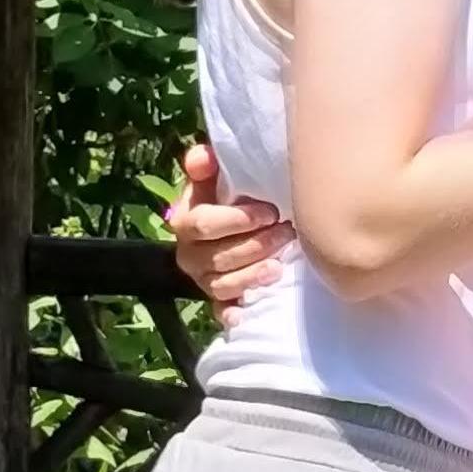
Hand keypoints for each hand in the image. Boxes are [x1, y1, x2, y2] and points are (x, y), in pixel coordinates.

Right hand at [164, 139, 288, 312]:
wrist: (239, 227)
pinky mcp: (218, 301)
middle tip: (286, 233)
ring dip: (252, 274)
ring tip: (279, 265)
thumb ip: (207, 163)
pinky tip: (244, 313)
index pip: (203, 224)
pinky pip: (220, 311)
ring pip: (223, 284)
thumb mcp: (218, 176)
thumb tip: (202, 158)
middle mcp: (189, 254)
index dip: (237, 219)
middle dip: (254, 245)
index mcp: (185, 222)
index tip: (271, 211)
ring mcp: (203, 280)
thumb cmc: (232, 197)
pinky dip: (231, 313)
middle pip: (216, 257)